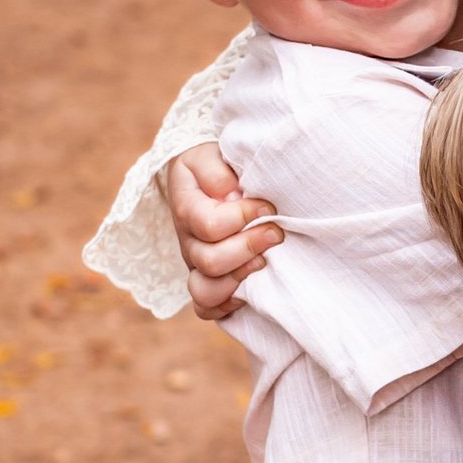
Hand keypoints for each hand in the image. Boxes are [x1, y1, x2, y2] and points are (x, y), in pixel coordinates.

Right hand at [163, 142, 279, 323]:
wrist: (202, 177)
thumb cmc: (213, 165)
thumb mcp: (210, 154)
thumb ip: (218, 172)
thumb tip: (232, 197)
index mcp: (186, 208)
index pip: (210, 225)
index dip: (243, 217)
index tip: (268, 206)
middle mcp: (188, 241)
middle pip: (210, 262)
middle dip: (249, 247)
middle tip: (276, 232)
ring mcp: (195, 264)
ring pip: (204, 292)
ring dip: (238, 279)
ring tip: (264, 262)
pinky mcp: (206, 280)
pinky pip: (206, 308)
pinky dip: (226, 306)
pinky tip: (249, 289)